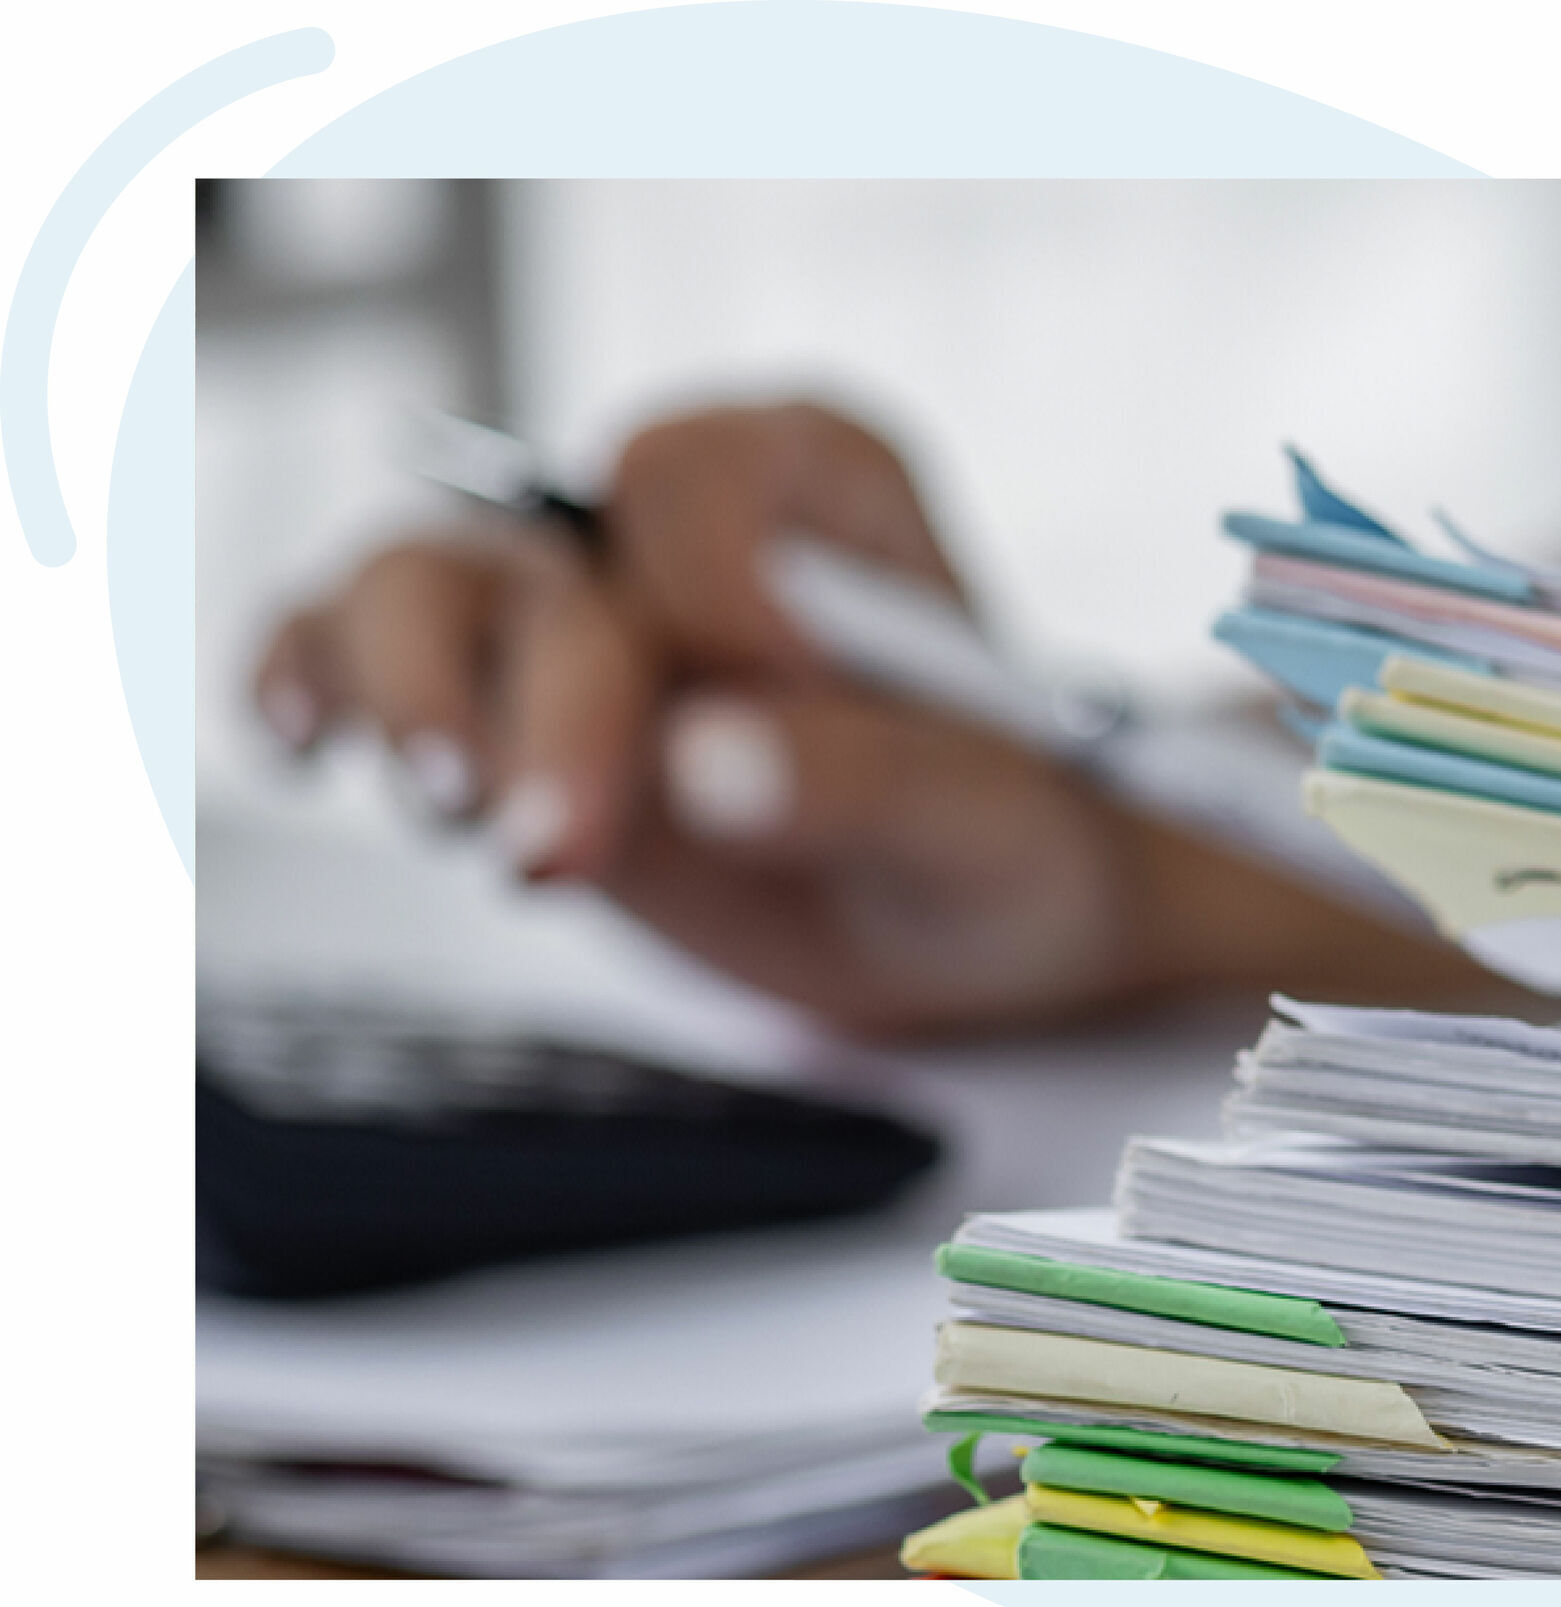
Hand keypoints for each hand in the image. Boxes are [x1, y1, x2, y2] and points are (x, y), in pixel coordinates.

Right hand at [256, 403, 1507, 1038]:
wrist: (981, 929)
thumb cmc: (1010, 843)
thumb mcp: (985, 823)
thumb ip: (863, 782)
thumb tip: (707, 763)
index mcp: (816, 482)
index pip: (694, 483)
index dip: (712, 598)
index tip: (782, 697)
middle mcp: (679, 524)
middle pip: (542, 558)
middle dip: (546, 707)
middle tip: (559, 846)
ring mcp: (582, 612)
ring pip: (420, 590)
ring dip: (414, 700)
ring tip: (465, 816)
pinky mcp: (514, 710)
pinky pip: (365, 654)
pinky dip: (317, 684)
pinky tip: (310, 739)